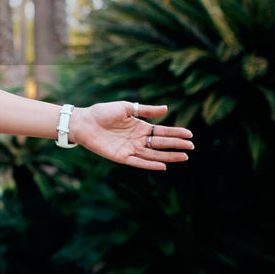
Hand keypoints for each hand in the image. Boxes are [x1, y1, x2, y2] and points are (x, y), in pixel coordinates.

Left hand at [69, 102, 193, 170]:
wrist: (83, 122)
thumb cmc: (102, 112)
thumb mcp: (125, 108)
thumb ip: (145, 110)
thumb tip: (166, 109)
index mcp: (140, 127)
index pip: (162, 131)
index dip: (176, 133)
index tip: (190, 135)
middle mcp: (137, 139)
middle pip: (160, 143)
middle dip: (176, 145)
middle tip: (191, 147)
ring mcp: (130, 149)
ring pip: (153, 154)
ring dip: (168, 156)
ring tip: (184, 157)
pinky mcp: (121, 157)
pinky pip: (138, 162)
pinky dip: (150, 164)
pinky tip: (163, 165)